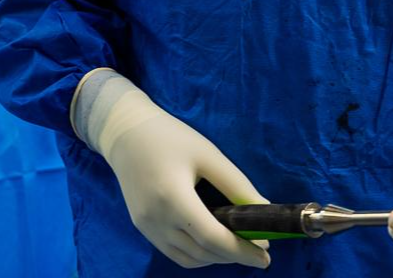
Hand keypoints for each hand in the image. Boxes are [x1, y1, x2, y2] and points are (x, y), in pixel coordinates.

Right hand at [74, 72, 269, 269]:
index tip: (266, 256)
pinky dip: (197, 255)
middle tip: (260, 250)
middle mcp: (156, 220)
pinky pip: (174, 252)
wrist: (126, 133)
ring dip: (215, 258)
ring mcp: (146, 227)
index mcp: (173, 199)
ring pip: (187, 259)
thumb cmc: (170, 137)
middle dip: (234, 257)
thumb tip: (264, 208)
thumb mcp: (208, 155)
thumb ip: (236, 185)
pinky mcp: (142, 227)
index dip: (241, 251)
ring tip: (239, 247)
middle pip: (202, 253)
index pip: (212, 238)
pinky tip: (213, 243)